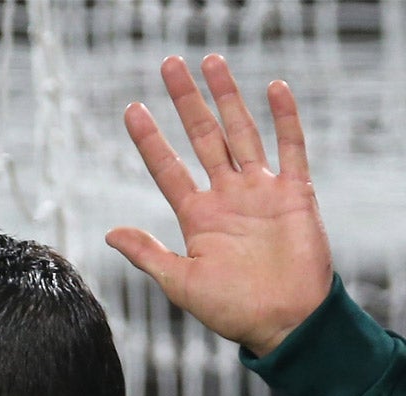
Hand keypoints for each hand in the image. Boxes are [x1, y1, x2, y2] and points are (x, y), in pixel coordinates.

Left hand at [107, 53, 331, 355]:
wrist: (285, 322)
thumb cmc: (232, 310)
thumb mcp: (180, 283)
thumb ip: (147, 253)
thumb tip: (109, 233)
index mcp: (197, 217)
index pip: (167, 168)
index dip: (149, 139)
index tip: (132, 109)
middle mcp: (227, 196)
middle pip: (203, 138)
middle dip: (186, 102)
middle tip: (169, 66)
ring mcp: (261, 191)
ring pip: (241, 133)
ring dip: (227, 98)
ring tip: (210, 62)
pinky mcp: (296, 194)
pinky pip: (291, 148)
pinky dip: (285, 119)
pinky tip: (273, 88)